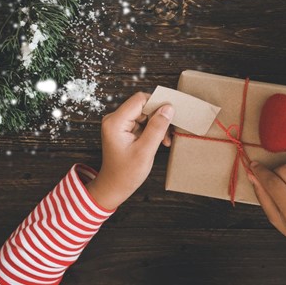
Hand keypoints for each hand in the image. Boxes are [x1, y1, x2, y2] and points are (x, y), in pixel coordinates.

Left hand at [86, 92, 174, 209]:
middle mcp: (115, 119)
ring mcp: (119, 124)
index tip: (171, 115)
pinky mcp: (124, 129)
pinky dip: (153, 130)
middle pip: (143, 106)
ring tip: (165, 140)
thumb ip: (157, 128)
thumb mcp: (145, 151)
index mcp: (115, 122)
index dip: (157, 104)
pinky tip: (160, 141)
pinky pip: (143, 122)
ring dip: (158, 125)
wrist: (114, 186)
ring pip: (145, 114)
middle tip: (169, 133)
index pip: (140, 100)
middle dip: (159, 117)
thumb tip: (168, 108)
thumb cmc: (126, 173)